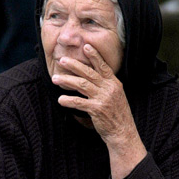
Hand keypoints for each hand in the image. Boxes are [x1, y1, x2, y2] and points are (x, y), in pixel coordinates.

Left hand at [51, 45, 145, 178]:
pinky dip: (69, 100)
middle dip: (74, 65)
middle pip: (89, 73)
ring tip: (55, 78)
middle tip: (62, 60)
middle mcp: (109, 88)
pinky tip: (60, 99)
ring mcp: (103, 98)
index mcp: (114, 83)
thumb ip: (106, 85)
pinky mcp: (97, 110)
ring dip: (67, 81)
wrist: (123, 132)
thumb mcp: (115, 96)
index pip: (103, 66)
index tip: (85, 46)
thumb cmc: (117, 115)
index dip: (94, 56)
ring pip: (82, 85)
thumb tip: (92, 77)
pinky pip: (80, 102)